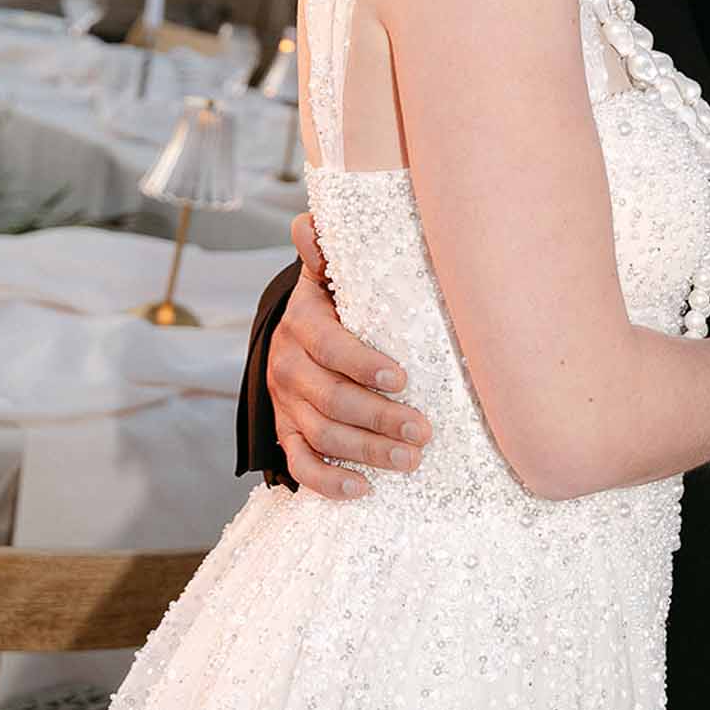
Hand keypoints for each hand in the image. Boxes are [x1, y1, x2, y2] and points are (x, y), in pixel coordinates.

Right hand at [269, 212, 432, 498]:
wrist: (291, 333)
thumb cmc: (330, 301)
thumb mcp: (327, 272)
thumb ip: (327, 249)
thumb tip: (311, 220)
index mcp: (303, 324)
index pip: (331, 347)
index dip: (363, 364)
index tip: (402, 378)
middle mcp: (288, 366)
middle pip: (331, 400)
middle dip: (378, 419)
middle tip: (423, 432)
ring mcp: (285, 404)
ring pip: (322, 436)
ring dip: (367, 453)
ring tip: (411, 461)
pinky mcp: (286, 431)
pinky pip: (299, 464)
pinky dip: (327, 482)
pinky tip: (364, 489)